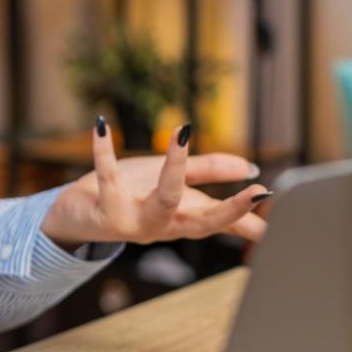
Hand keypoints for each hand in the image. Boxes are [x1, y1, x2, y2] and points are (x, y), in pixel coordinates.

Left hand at [39, 120, 272, 250]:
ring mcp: (133, 223)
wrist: (76, 217)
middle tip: (256, 192)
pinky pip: (106, 178)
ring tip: (184, 134)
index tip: (275, 201)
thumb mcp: (170, 183)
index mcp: (181, 219)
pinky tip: (102, 125)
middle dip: (231, 210)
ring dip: (175, 167)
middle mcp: (161, 226)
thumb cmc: (127, 196)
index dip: (248, 217)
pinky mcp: (104, 212)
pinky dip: (103, 152)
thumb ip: (207, 173)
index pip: (222, 223)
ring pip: (163, 199)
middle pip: (202, 222)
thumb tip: (249, 168)